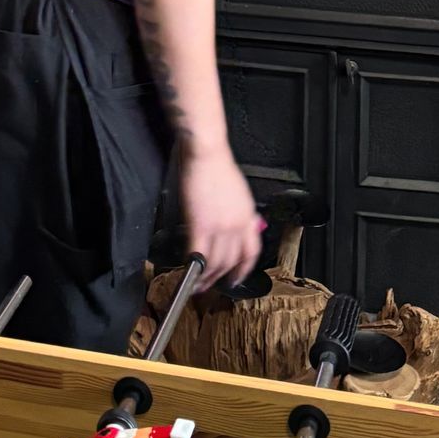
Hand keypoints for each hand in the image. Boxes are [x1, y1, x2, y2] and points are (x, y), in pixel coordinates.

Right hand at [180, 148, 264, 289]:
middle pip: (231, 261)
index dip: (244, 269)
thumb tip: (239, 225)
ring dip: (205, 277)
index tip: (236, 277)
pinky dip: (193, 266)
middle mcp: (238, 225)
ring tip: (196, 284)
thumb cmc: (217, 166)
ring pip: (215, 262)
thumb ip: (240, 212)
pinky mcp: (201, 224)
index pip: (252, 252)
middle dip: (220, 277)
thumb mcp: (238, 192)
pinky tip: (187, 271)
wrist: (207, 153)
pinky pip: (198, 253)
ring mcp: (221, 227)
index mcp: (248, 216)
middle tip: (209, 284)